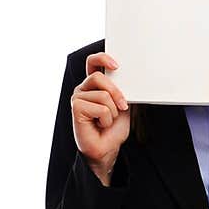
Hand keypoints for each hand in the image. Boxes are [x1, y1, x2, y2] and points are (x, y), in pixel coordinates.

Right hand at [71, 52, 129, 182]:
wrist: (106, 150)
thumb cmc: (112, 130)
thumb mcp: (124, 107)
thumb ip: (123, 91)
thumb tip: (132, 80)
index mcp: (93, 86)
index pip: (92, 63)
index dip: (102, 58)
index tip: (116, 65)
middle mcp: (83, 89)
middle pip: (99, 77)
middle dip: (116, 93)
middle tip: (122, 107)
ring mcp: (78, 98)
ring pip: (103, 95)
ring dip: (112, 112)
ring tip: (107, 121)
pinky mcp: (76, 108)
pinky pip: (100, 108)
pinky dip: (106, 119)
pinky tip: (100, 125)